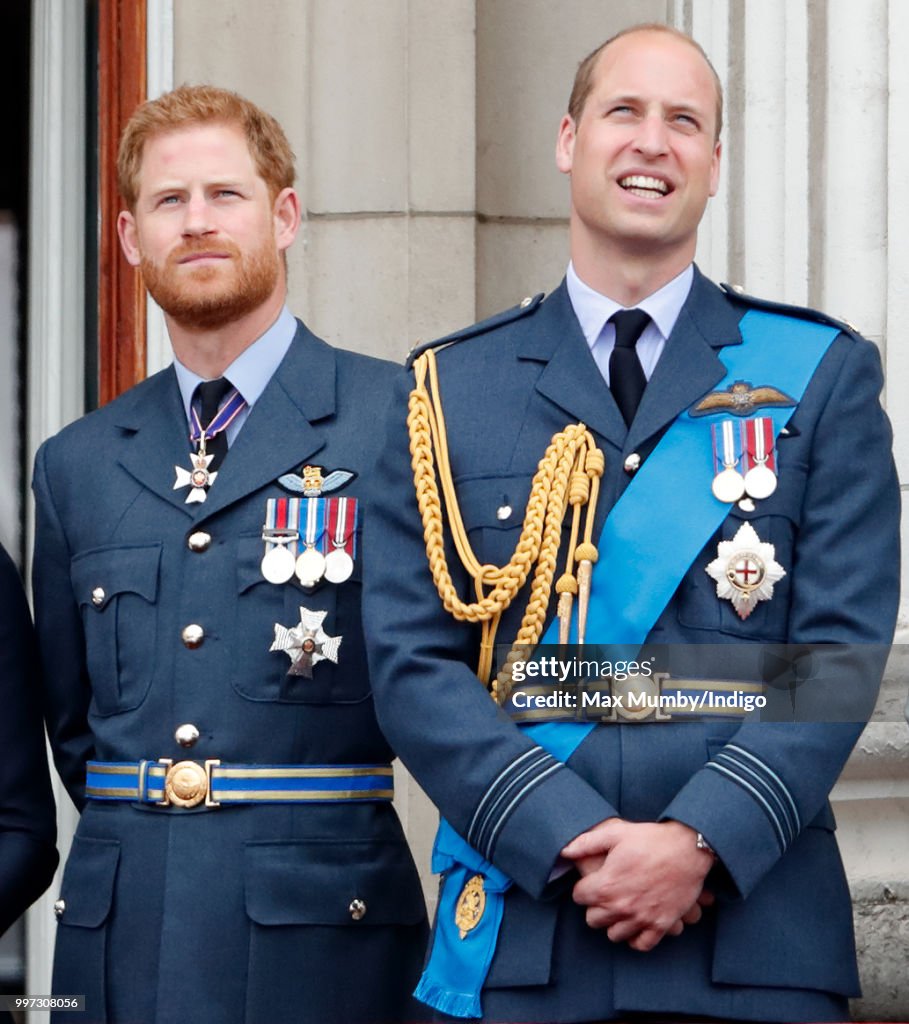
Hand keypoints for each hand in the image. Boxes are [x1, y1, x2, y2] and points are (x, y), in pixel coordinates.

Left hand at [560, 818, 714, 950]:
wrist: (688, 849)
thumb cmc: (650, 839)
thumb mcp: (615, 833)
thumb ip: (587, 843)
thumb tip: (565, 851)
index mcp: (606, 885)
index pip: (579, 897)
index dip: (583, 887)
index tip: (592, 881)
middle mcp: (621, 907)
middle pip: (593, 920)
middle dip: (595, 907)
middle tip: (605, 895)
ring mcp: (641, 919)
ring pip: (614, 935)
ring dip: (614, 923)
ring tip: (620, 908)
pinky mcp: (661, 925)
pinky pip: (641, 944)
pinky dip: (636, 937)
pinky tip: (636, 924)